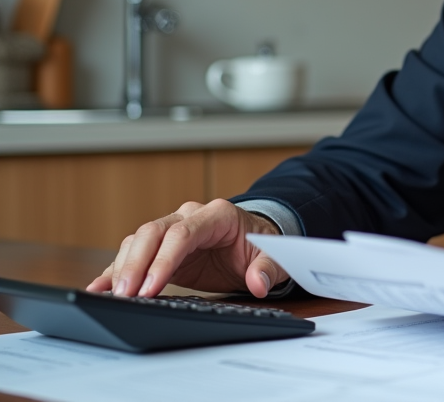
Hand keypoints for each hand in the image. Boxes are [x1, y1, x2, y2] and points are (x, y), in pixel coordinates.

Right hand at [86, 199, 288, 298]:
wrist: (256, 242)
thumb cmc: (262, 247)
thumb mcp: (273, 257)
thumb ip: (267, 269)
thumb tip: (258, 283)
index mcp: (217, 215)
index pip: (182, 233)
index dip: (164, 259)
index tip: (150, 287)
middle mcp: (190, 216)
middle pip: (153, 232)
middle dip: (136, 264)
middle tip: (126, 295)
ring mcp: (172, 229)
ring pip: (138, 241)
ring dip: (123, 268)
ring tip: (114, 296)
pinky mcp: (161, 248)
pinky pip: (134, 253)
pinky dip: (116, 269)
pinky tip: (100, 287)